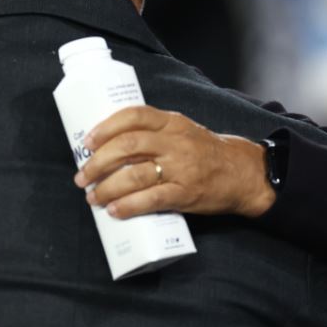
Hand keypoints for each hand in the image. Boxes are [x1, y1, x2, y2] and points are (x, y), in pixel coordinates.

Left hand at [74, 106, 274, 219]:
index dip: (105, 128)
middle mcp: (174, 142)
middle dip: (98, 162)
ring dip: (107, 188)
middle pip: (128, 146)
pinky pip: (151, 200)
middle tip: (82, 176)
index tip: (87, 142)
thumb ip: (153, 133)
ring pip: (135, 175)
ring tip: (93, 197)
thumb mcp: (182, 131)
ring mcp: (181, 169)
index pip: (133, 116)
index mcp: (171, 122)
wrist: (243, 173)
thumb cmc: (205, 152)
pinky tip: (115, 211)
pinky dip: (129, 206)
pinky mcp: (185, 194)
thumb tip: (110, 146)